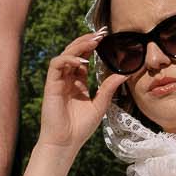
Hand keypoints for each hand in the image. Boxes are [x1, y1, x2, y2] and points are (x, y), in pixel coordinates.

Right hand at [37, 30, 126, 158]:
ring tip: (94, 41)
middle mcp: (67, 79)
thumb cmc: (80, 128)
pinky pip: (56, 65)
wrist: (65, 143)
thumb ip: (109, 88)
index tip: (106, 38)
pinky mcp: (51, 85)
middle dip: (86, 40)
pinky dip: (68, 59)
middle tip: (101, 33)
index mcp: (77, 83)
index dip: (92, 47)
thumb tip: (125, 74)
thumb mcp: (100, 105)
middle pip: (74, 52)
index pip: (83, 58)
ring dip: (79, 46)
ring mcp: (58, 81)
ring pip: (65, 54)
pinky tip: (81, 61)